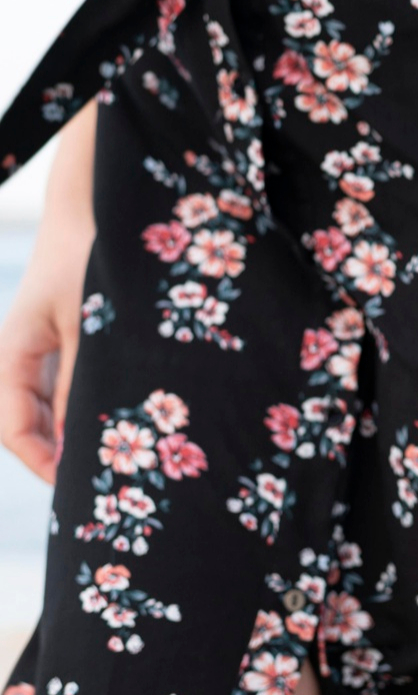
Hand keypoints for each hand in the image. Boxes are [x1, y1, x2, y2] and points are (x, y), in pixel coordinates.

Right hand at [0, 105, 96, 484]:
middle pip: (31, 426)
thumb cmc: (95, 258)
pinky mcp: (74, 342)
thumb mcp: (94, 324)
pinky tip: (127, 422)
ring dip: (79, 434)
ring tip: (121, 462)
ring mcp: (48, 350)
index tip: (75, 486)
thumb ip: (87, 378)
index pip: (12, 427)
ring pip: (54, 410)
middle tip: (104, 487)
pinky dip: (92, 408)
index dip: (41, 462)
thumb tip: (86, 438)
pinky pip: (74, 389)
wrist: (104, 207)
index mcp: (14, 353)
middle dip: (61, 457)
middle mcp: (24, 357)